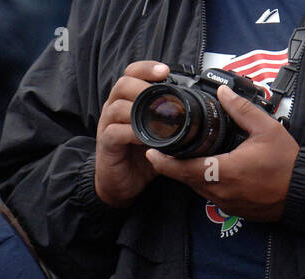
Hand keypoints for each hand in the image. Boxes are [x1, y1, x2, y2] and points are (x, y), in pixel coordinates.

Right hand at [93, 61, 169, 206]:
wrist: (122, 184)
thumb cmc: (140, 157)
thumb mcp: (159, 133)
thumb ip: (171, 118)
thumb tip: (199, 108)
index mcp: (127, 101)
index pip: (131, 74)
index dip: (146, 68)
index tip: (165, 71)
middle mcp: (114, 109)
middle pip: (122, 84)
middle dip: (144, 86)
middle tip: (163, 95)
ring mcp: (107, 126)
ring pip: (118, 107)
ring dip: (140, 109)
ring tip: (158, 116)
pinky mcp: (106, 144)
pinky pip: (115, 132)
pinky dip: (133, 133)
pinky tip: (147, 139)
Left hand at [145, 84, 299, 220]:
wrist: (304, 192)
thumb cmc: (287, 163)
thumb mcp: (266, 129)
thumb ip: (241, 110)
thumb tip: (222, 93)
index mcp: (224, 171)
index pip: (184, 169)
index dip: (164, 162)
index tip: (150, 152)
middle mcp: (220, 191)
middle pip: (186, 178)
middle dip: (173, 165)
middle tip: (161, 149)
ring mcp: (225, 202)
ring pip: (197, 187)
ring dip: (188, 173)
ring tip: (181, 155)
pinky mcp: (232, 208)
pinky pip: (210, 194)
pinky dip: (203, 181)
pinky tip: (206, 168)